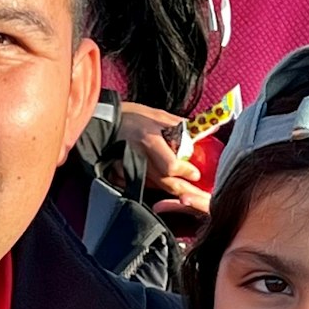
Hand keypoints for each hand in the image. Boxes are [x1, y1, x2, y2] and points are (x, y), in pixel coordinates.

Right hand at [115, 102, 211, 216]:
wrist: (104, 123)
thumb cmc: (131, 116)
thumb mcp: (158, 116)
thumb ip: (181, 127)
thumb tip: (203, 134)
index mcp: (150, 142)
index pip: (171, 166)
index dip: (185, 171)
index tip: (195, 174)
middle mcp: (140, 158)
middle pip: (165, 183)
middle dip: (184, 189)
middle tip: (197, 192)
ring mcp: (129, 169)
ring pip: (155, 186)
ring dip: (171, 190)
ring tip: (186, 192)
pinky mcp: (121, 175)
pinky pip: (141, 185)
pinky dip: (153, 187)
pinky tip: (161, 186)